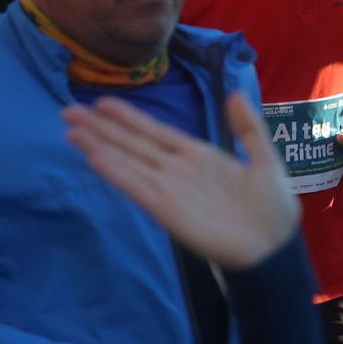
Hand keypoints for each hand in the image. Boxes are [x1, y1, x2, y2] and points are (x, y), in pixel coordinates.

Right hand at [64, 92, 298, 269]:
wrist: (274, 249)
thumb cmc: (273, 209)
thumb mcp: (266, 161)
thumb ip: (248, 129)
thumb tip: (234, 94)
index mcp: (196, 156)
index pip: (154, 131)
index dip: (127, 117)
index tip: (100, 102)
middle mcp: (175, 170)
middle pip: (131, 144)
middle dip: (100, 128)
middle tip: (68, 111)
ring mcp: (169, 190)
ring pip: (127, 162)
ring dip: (99, 146)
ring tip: (71, 131)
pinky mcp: (167, 211)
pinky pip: (137, 188)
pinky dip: (117, 174)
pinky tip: (96, 159)